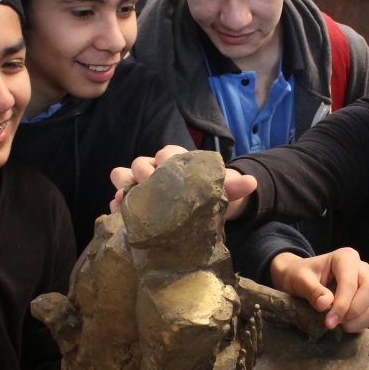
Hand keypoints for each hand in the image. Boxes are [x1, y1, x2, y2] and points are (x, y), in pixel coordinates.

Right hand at [109, 146, 258, 217]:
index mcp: (177, 162)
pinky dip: (116, 205)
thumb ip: (234, 186)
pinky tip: (119, 215)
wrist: (202, 214)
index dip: (164, 160)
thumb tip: (252, 181)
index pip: (167, 153)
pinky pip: (118, 200)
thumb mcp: (223, 191)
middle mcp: (156, 170)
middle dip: (140, 173)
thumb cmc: (210, 196)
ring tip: (124, 201)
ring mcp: (142, 187)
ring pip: (122, 176)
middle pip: (139, 163)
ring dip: (122, 187)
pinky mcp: (134, 204)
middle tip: (145, 187)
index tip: (165, 172)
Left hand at [270, 249, 368, 332]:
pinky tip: (342, 322)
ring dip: (356, 320)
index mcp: (346, 257)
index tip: (328, 322)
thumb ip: (311, 290)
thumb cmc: (299, 276)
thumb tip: (325, 304)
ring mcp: (368, 284)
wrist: (301, 279)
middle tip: (332, 321)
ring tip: (336, 322)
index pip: (351, 283)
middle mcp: (362, 268)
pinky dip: (359, 324)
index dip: (342, 304)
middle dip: (353, 311)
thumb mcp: (299, 280)